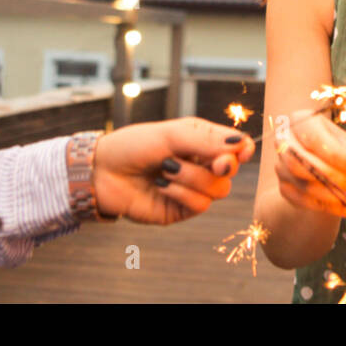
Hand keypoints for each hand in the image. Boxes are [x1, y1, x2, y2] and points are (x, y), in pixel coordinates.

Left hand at [91, 117, 255, 223]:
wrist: (101, 171)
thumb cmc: (133, 145)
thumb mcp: (171, 135)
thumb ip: (206, 141)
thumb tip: (241, 143)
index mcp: (200, 143)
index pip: (233, 147)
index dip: (243, 150)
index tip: (243, 151)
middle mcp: (198, 166)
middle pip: (231, 171)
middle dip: (225, 165)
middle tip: (216, 161)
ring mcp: (190, 190)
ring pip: (218, 190)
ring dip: (194, 178)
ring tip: (168, 168)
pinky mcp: (179, 211)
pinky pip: (199, 205)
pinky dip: (182, 193)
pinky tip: (162, 184)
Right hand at [272, 108, 345, 219]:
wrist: (318, 156)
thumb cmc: (336, 144)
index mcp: (300, 122)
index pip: (317, 142)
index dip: (342, 159)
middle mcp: (284, 143)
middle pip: (305, 165)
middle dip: (337, 180)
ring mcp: (281, 167)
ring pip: (306, 188)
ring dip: (339, 199)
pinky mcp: (285, 188)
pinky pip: (307, 203)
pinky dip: (334, 209)